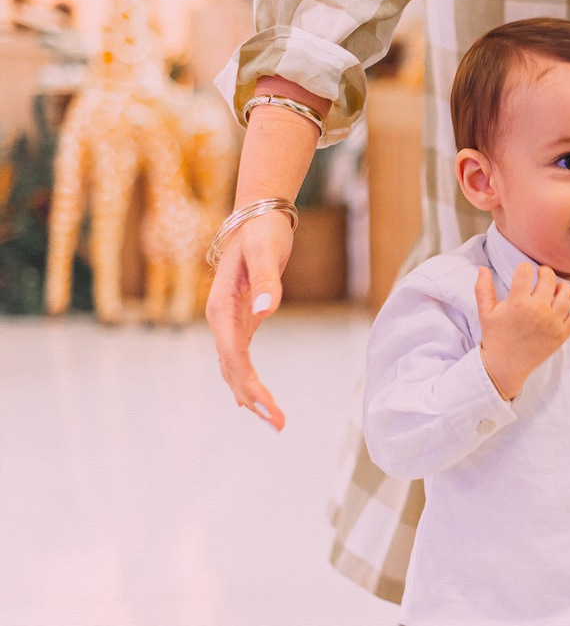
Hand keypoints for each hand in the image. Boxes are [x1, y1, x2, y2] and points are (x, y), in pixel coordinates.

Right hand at [205, 210, 293, 430]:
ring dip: (250, 395)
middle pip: (232, 369)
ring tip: (273, 420)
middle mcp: (220, 320)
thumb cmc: (262, 232)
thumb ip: (265, 282)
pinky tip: (251, 400)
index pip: (234, 356)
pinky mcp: (241, 320)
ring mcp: (229, 322)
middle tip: (277, 424)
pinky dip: (246, 381)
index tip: (268, 408)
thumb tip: (266, 311)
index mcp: (221, 309)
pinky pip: (239, 358)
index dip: (249, 385)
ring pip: (233, 368)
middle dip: (252, 398)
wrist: (257, 216)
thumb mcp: (265, 253)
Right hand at [474, 262, 569, 399]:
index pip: (526, 272)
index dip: (524, 267)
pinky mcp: (562, 334)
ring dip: (563, 287)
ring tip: (556, 289)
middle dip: (545, 272)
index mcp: (518, 302)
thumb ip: (483, 289)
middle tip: (541, 276)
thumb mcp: (485, 312)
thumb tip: (482, 269)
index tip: (524, 271)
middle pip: (549, 279)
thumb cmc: (496, 337)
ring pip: (568, 295)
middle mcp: (538, 310)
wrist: (505, 365)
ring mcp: (552, 323)